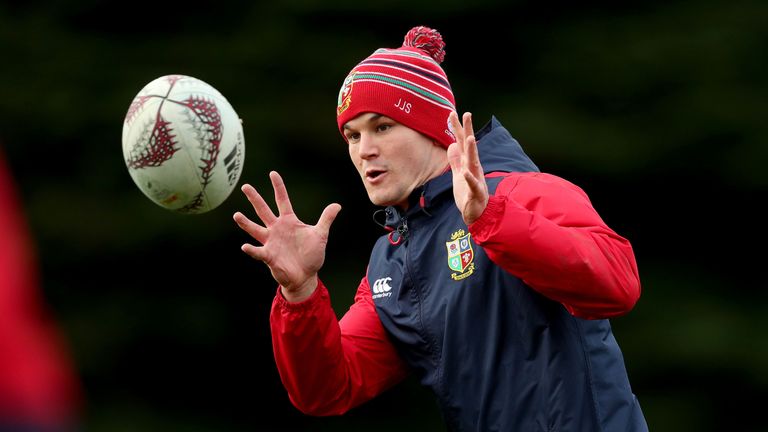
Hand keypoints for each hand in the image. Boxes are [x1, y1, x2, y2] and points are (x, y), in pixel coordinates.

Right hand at [233, 171, 341, 301]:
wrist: (306, 276)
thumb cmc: (311, 255)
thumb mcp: (320, 235)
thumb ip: (326, 219)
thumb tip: (337, 205)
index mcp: (289, 221)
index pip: (282, 200)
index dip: (278, 187)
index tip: (273, 173)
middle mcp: (277, 229)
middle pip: (264, 210)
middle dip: (255, 198)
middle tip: (245, 186)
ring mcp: (271, 242)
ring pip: (255, 230)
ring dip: (246, 223)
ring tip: (236, 215)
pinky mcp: (269, 256)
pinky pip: (258, 252)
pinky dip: (251, 249)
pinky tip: (245, 246)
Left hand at [447, 112, 488, 224]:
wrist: (476, 213)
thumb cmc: (468, 193)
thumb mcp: (458, 174)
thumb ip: (455, 160)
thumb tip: (451, 145)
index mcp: (468, 163)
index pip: (462, 142)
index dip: (457, 128)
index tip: (452, 113)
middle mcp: (473, 167)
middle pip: (469, 146)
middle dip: (468, 130)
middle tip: (466, 114)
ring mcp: (476, 179)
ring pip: (473, 163)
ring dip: (472, 151)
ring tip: (470, 138)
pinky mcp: (475, 192)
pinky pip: (472, 184)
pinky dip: (469, 178)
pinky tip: (465, 172)